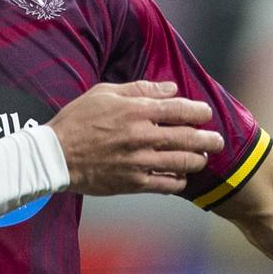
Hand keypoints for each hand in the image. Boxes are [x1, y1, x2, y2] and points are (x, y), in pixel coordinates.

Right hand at [48, 81, 220, 196]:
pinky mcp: (132, 183)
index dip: (199, 112)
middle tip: (217, 141)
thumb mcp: (105, 92)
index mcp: (136, 111)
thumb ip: (141, 89)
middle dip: (209, 140)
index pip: (180, 110)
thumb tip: (171, 88)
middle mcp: (141, 137)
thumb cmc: (78, 119)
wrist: (55, 155)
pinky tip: (180, 178)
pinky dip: (178, 181)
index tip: (206, 114)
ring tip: (202, 158)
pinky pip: (166, 185)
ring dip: (197, 161)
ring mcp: (138, 162)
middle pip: (188, 138)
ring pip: (182, 163)